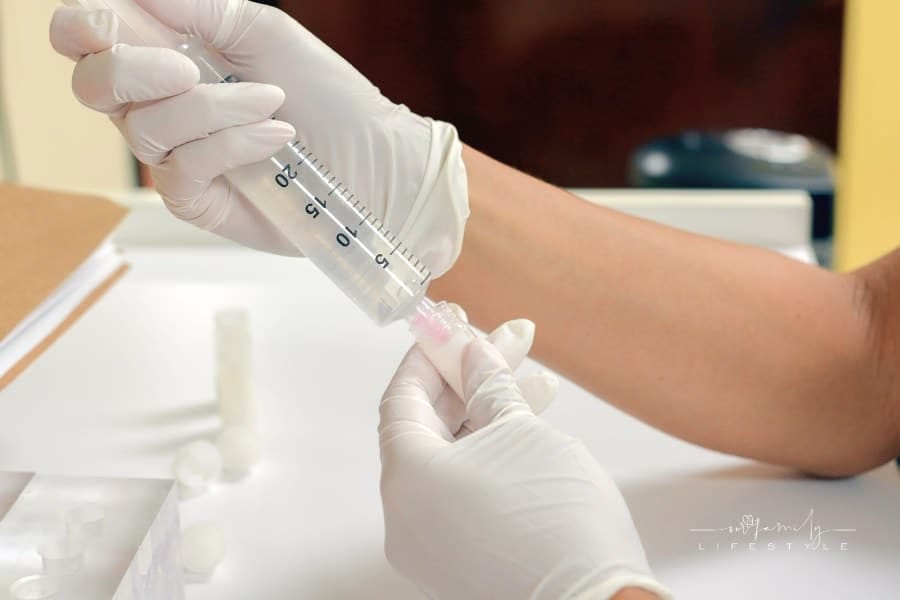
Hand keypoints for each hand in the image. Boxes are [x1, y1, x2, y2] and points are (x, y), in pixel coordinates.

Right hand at [49, 0, 467, 274]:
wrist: (376, 161)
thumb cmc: (327, 94)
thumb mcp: (261, 32)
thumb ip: (193, 9)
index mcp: (166, 58)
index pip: (88, 40)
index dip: (85, 27)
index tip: (115, 21)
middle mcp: (160, 108)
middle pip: (91, 87)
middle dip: (134, 69)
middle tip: (190, 66)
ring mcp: (175, 159)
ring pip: (144, 128)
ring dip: (212, 108)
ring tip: (273, 103)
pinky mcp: (196, 202)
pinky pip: (183, 168)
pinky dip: (232, 144)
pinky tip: (277, 138)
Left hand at [378, 335, 669, 599]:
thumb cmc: (558, 527)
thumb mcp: (520, 432)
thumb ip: (489, 385)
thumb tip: (474, 353)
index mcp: (407, 478)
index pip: (403, 397)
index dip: (432, 355)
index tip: (454, 325)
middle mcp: (407, 516)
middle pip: (428, 427)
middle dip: (470, 378)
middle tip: (504, 342)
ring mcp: (434, 544)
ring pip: (451, 460)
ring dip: (488, 415)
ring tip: (532, 382)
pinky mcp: (463, 560)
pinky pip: (464, 493)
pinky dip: (490, 457)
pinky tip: (525, 428)